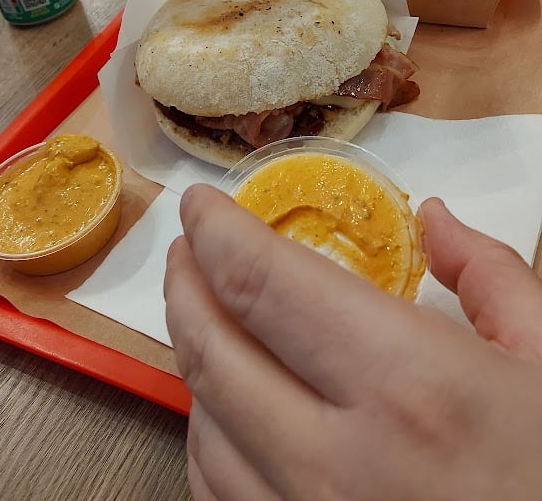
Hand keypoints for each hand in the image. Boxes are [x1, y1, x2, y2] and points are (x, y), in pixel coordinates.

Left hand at [165, 185, 541, 500]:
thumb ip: (491, 277)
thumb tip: (434, 219)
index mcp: (407, 387)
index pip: (262, 283)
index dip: (216, 230)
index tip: (201, 204)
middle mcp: (337, 460)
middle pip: (212, 347)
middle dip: (185, 281)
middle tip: (190, 248)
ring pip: (202, 419)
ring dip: (194, 349)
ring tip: (207, 310)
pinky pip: (216, 486)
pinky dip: (208, 427)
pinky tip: (229, 401)